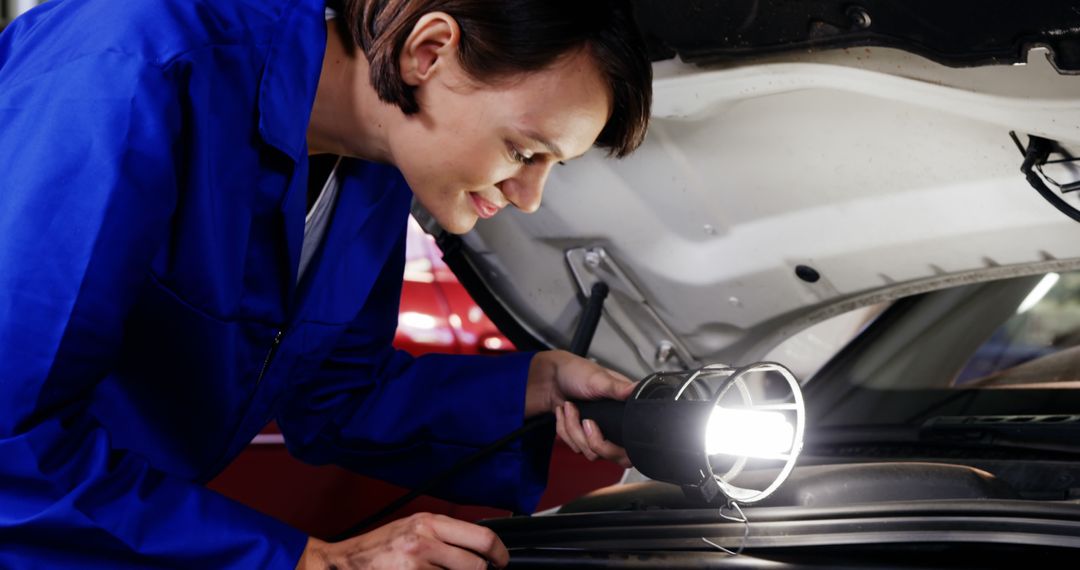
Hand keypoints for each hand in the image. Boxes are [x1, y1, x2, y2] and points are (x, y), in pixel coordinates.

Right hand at [297, 513, 508, 569]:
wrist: (343, 564)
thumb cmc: (378, 548)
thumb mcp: (412, 529)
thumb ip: (443, 535)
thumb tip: (477, 546)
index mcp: (428, 522)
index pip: (481, 536)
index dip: (499, 553)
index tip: (501, 561)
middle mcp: (424, 541)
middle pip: (475, 565)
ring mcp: (416, 565)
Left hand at [525, 350, 635, 466]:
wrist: (546, 378)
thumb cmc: (574, 372)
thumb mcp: (599, 379)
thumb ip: (619, 388)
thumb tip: (639, 388)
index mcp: (623, 408)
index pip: (631, 440)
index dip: (616, 442)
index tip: (596, 424)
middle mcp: (613, 424)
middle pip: (612, 454)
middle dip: (590, 439)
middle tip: (584, 420)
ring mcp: (597, 432)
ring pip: (590, 452)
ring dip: (573, 429)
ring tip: (569, 408)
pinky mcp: (581, 436)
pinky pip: (574, 447)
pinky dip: (564, 429)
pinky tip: (564, 412)